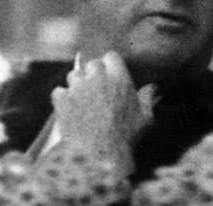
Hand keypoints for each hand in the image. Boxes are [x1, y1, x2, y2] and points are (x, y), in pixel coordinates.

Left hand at [50, 52, 154, 173]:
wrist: (98, 154)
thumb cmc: (126, 136)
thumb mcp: (145, 118)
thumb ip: (148, 98)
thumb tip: (153, 87)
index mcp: (120, 78)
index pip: (111, 56)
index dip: (110, 64)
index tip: (110, 72)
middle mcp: (98, 78)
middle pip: (92, 64)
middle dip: (93, 73)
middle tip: (96, 87)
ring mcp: (78, 87)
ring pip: (73, 75)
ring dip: (77, 84)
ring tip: (82, 98)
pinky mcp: (62, 99)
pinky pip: (59, 91)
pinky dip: (63, 98)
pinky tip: (69, 109)